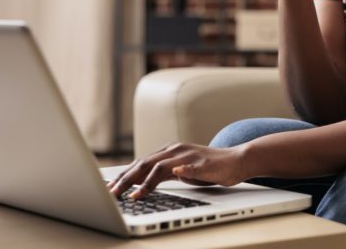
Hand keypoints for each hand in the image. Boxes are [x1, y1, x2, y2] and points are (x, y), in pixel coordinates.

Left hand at [108, 142, 247, 199]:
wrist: (237, 160)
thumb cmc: (209, 168)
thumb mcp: (180, 170)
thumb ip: (162, 174)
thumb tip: (138, 183)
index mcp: (169, 151)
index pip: (140, 164)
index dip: (122, 176)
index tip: (108, 189)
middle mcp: (175, 150)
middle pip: (144, 164)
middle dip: (125, 180)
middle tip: (111, 194)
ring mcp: (188, 156)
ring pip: (160, 166)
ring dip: (144, 181)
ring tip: (132, 195)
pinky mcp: (203, 163)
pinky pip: (188, 167)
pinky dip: (180, 171)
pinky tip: (172, 175)